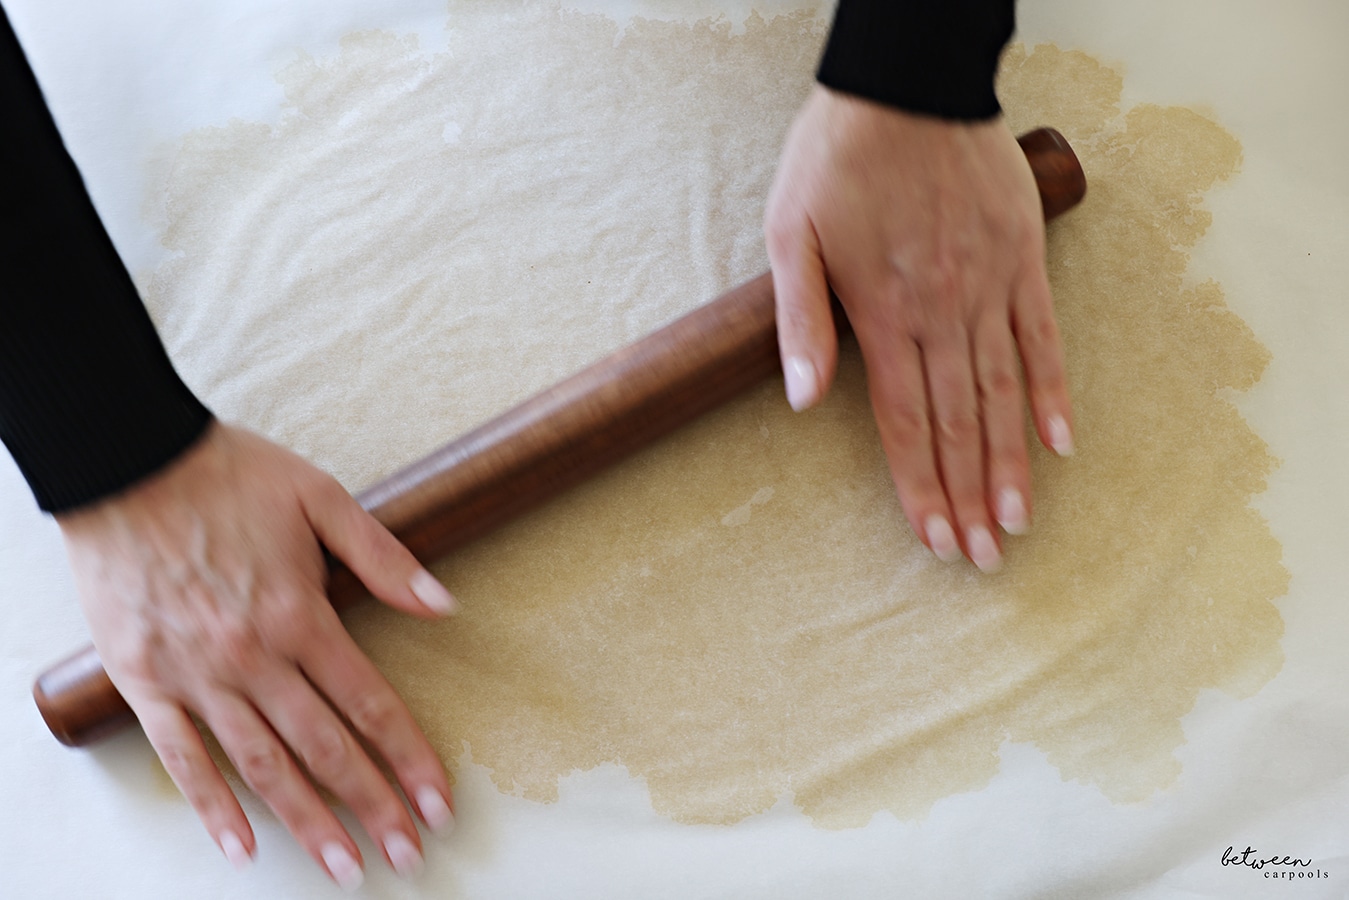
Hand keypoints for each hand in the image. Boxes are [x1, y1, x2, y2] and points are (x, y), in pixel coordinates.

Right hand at [56, 422, 457, 887]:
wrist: (126, 461)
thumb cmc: (228, 475)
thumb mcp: (321, 497)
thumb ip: (383, 557)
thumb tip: (444, 604)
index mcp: (300, 614)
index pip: (369, 704)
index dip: (409, 758)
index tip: (439, 802)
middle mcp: (252, 656)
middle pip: (325, 748)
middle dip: (373, 806)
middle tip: (408, 855)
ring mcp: (196, 674)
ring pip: (261, 765)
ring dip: (307, 822)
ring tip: (345, 867)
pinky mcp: (145, 680)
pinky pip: (181, 756)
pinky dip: (211, 805)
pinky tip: (242, 846)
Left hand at [764, 87, 1073, 571]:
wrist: (907, 84)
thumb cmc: (837, 157)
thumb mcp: (791, 232)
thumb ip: (800, 321)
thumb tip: (803, 400)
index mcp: (885, 314)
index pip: (906, 424)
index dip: (919, 487)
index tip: (935, 539)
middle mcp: (944, 311)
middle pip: (958, 424)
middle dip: (968, 496)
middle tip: (983, 557)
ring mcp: (991, 287)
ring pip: (1004, 394)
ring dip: (1010, 464)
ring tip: (1019, 523)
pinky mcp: (1022, 259)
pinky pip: (1044, 337)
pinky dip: (1053, 392)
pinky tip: (1061, 442)